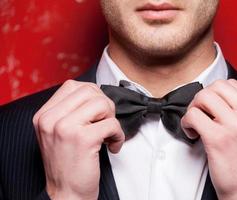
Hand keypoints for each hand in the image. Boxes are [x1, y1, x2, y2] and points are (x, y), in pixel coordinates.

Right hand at [33, 80, 124, 199]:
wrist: (66, 194)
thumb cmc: (68, 165)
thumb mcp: (57, 134)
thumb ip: (70, 112)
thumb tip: (95, 95)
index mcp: (44, 115)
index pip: (73, 86)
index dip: (92, 95)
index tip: (98, 111)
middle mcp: (51, 119)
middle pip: (90, 91)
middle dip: (105, 106)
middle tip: (105, 122)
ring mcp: (65, 128)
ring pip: (102, 104)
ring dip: (112, 119)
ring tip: (108, 133)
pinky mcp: (83, 139)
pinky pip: (111, 124)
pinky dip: (118, 135)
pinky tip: (112, 145)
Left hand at [181, 79, 236, 199]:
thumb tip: (216, 96)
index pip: (231, 84)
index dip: (214, 93)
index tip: (210, 106)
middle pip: (216, 86)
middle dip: (202, 98)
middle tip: (200, 112)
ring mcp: (236, 126)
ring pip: (203, 97)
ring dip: (193, 108)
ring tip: (196, 123)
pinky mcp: (218, 138)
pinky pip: (193, 115)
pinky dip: (186, 122)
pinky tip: (192, 132)